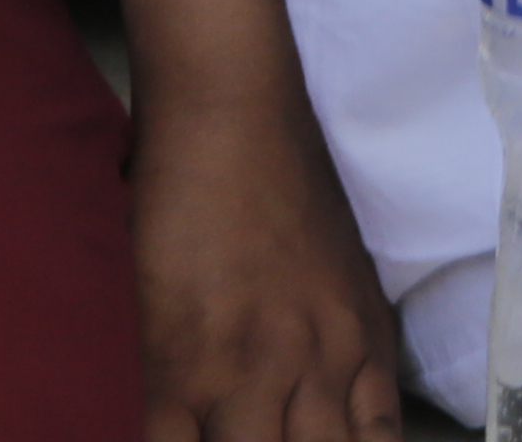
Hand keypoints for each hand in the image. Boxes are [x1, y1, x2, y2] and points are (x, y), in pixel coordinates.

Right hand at [127, 94, 409, 441]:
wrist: (234, 113)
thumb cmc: (282, 177)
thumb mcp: (342, 270)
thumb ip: (341, 345)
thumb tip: (317, 403)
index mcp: (362, 343)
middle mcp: (320, 366)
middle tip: (260, 439)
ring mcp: (252, 370)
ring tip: (215, 434)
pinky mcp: (181, 363)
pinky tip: (159, 434)